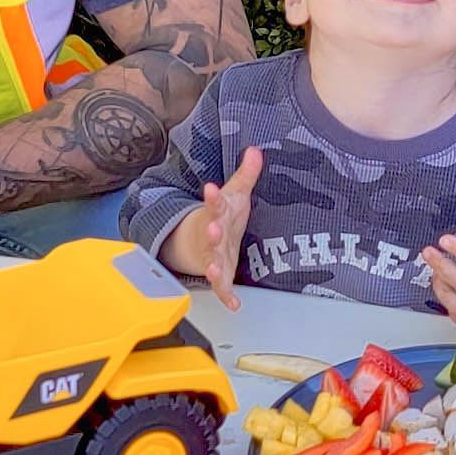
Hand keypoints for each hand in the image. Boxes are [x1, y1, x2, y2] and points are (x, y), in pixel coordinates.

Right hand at [163, 146, 263, 309]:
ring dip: (212, 266)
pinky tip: (234, 304)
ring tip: (213, 270)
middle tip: (213, 229)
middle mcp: (212, 236)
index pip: (214, 204)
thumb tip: (255, 150)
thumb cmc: (222, 217)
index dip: (212, 197)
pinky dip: (227, 296)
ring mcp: (213, 257)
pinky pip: (222, 288)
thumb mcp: (235, 194)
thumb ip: (247, 174)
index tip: (210, 189)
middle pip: (211, 234)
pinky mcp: (219, 275)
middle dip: (212, 232)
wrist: (200, 241)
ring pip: (211, 262)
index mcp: (216, 214)